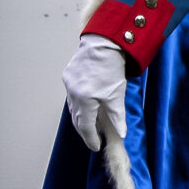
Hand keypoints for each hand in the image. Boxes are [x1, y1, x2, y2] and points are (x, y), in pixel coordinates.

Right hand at [62, 34, 126, 150]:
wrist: (103, 42)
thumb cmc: (111, 67)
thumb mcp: (117, 94)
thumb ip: (117, 116)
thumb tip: (121, 134)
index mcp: (84, 100)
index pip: (85, 126)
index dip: (91, 138)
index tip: (96, 146)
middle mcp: (72, 93)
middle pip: (76, 118)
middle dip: (84, 131)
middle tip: (93, 139)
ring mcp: (68, 83)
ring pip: (73, 107)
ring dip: (81, 117)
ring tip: (90, 125)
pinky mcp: (68, 74)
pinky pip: (72, 95)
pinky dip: (78, 103)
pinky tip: (86, 105)